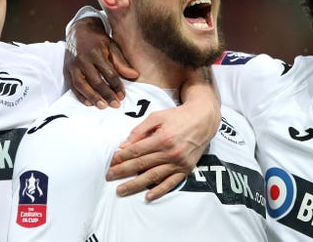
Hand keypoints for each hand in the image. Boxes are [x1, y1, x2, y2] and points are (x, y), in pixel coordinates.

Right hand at [64, 17, 138, 107]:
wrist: (79, 30)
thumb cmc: (98, 40)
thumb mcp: (112, 46)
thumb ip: (121, 62)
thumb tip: (134, 76)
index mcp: (96, 53)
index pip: (109, 73)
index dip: (117, 85)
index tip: (122, 96)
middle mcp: (83, 60)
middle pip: (95, 80)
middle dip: (106, 94)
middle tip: (115, 104)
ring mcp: (73, 65)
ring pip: (81, 84)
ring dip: (92, 97)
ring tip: (102, 106)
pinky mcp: (67, 70)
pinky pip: (72, 86)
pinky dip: (80, 96)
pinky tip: (88, 103)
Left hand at [106, 71, 218, 200]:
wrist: (203, 120)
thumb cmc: (178, 116)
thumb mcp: (157, 117)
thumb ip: (140, 130)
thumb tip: (125, 145)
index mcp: (162, 138)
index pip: (136, 151)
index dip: (121, 157)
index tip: (110, 161)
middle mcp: (170, 152)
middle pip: (141, 165)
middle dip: (122, 171)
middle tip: (109, 176)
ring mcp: (178, 163)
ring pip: (153, 176)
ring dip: (135, 184)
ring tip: (121, 190)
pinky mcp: (186, 169)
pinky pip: (171, 183)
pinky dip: (159, 191)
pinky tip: (148, 196)